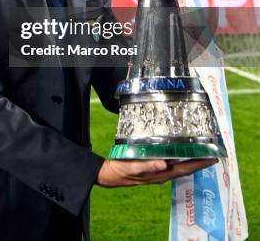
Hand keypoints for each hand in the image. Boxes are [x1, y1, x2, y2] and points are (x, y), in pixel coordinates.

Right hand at [96, 158, 217, 186]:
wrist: (109, 174)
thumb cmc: (121, 170)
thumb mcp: (133, 167)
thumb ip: (148, 166)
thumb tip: (164, 164)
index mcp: (161, 174)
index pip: (186, 169)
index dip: (200, 164)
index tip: (214, 158)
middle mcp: (163, 173)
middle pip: (186, 167)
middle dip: (199, 160)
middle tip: (212, 151)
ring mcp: (158, 171)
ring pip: (179, 164)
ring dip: (190, 158)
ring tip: (199, 149)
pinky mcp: (152, 166)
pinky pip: (170, 161)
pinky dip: (177, 156)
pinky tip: (178, 151)